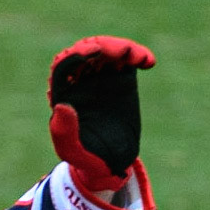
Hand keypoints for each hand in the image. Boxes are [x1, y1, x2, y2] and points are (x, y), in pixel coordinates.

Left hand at [48, 35, 154, 194]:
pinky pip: (127, 58)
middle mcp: (80, 80)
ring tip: (138, 58)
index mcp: (63, 93)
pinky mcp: (120, 78)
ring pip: (107, 50)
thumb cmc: (87, 158)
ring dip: (121, 47)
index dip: (77, 55)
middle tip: (122, 53)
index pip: (64, 65)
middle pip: (86, 51)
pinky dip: (137, 54)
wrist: (113, 163)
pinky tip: (148, 61)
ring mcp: (101, 76)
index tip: (95, 52)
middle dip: (103, 46)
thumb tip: (61, 105)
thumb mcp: (73, 151)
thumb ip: (64, 133)